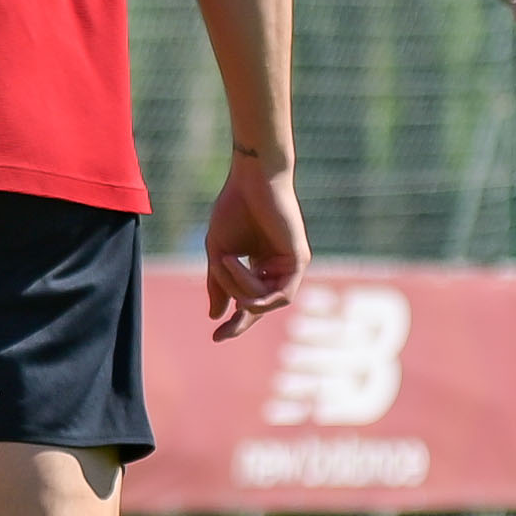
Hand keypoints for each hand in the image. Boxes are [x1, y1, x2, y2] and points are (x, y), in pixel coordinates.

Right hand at [204, 156, 305, 339]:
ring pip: (266, 302)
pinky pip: (279, 293)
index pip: (250, 303)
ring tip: (225, 262)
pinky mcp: (299, 261)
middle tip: (221, 334)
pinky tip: (237, 267)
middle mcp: (279, 269)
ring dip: (240, 290)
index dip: (234, 322)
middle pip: (261, 309)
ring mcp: (291, 266)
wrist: (252, 178)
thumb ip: (219, 285)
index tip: (215, 336)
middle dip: (241, 322)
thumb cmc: (234, 208)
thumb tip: (215, 316)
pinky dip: (254, 288)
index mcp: (261, 267)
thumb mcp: (219, 252)